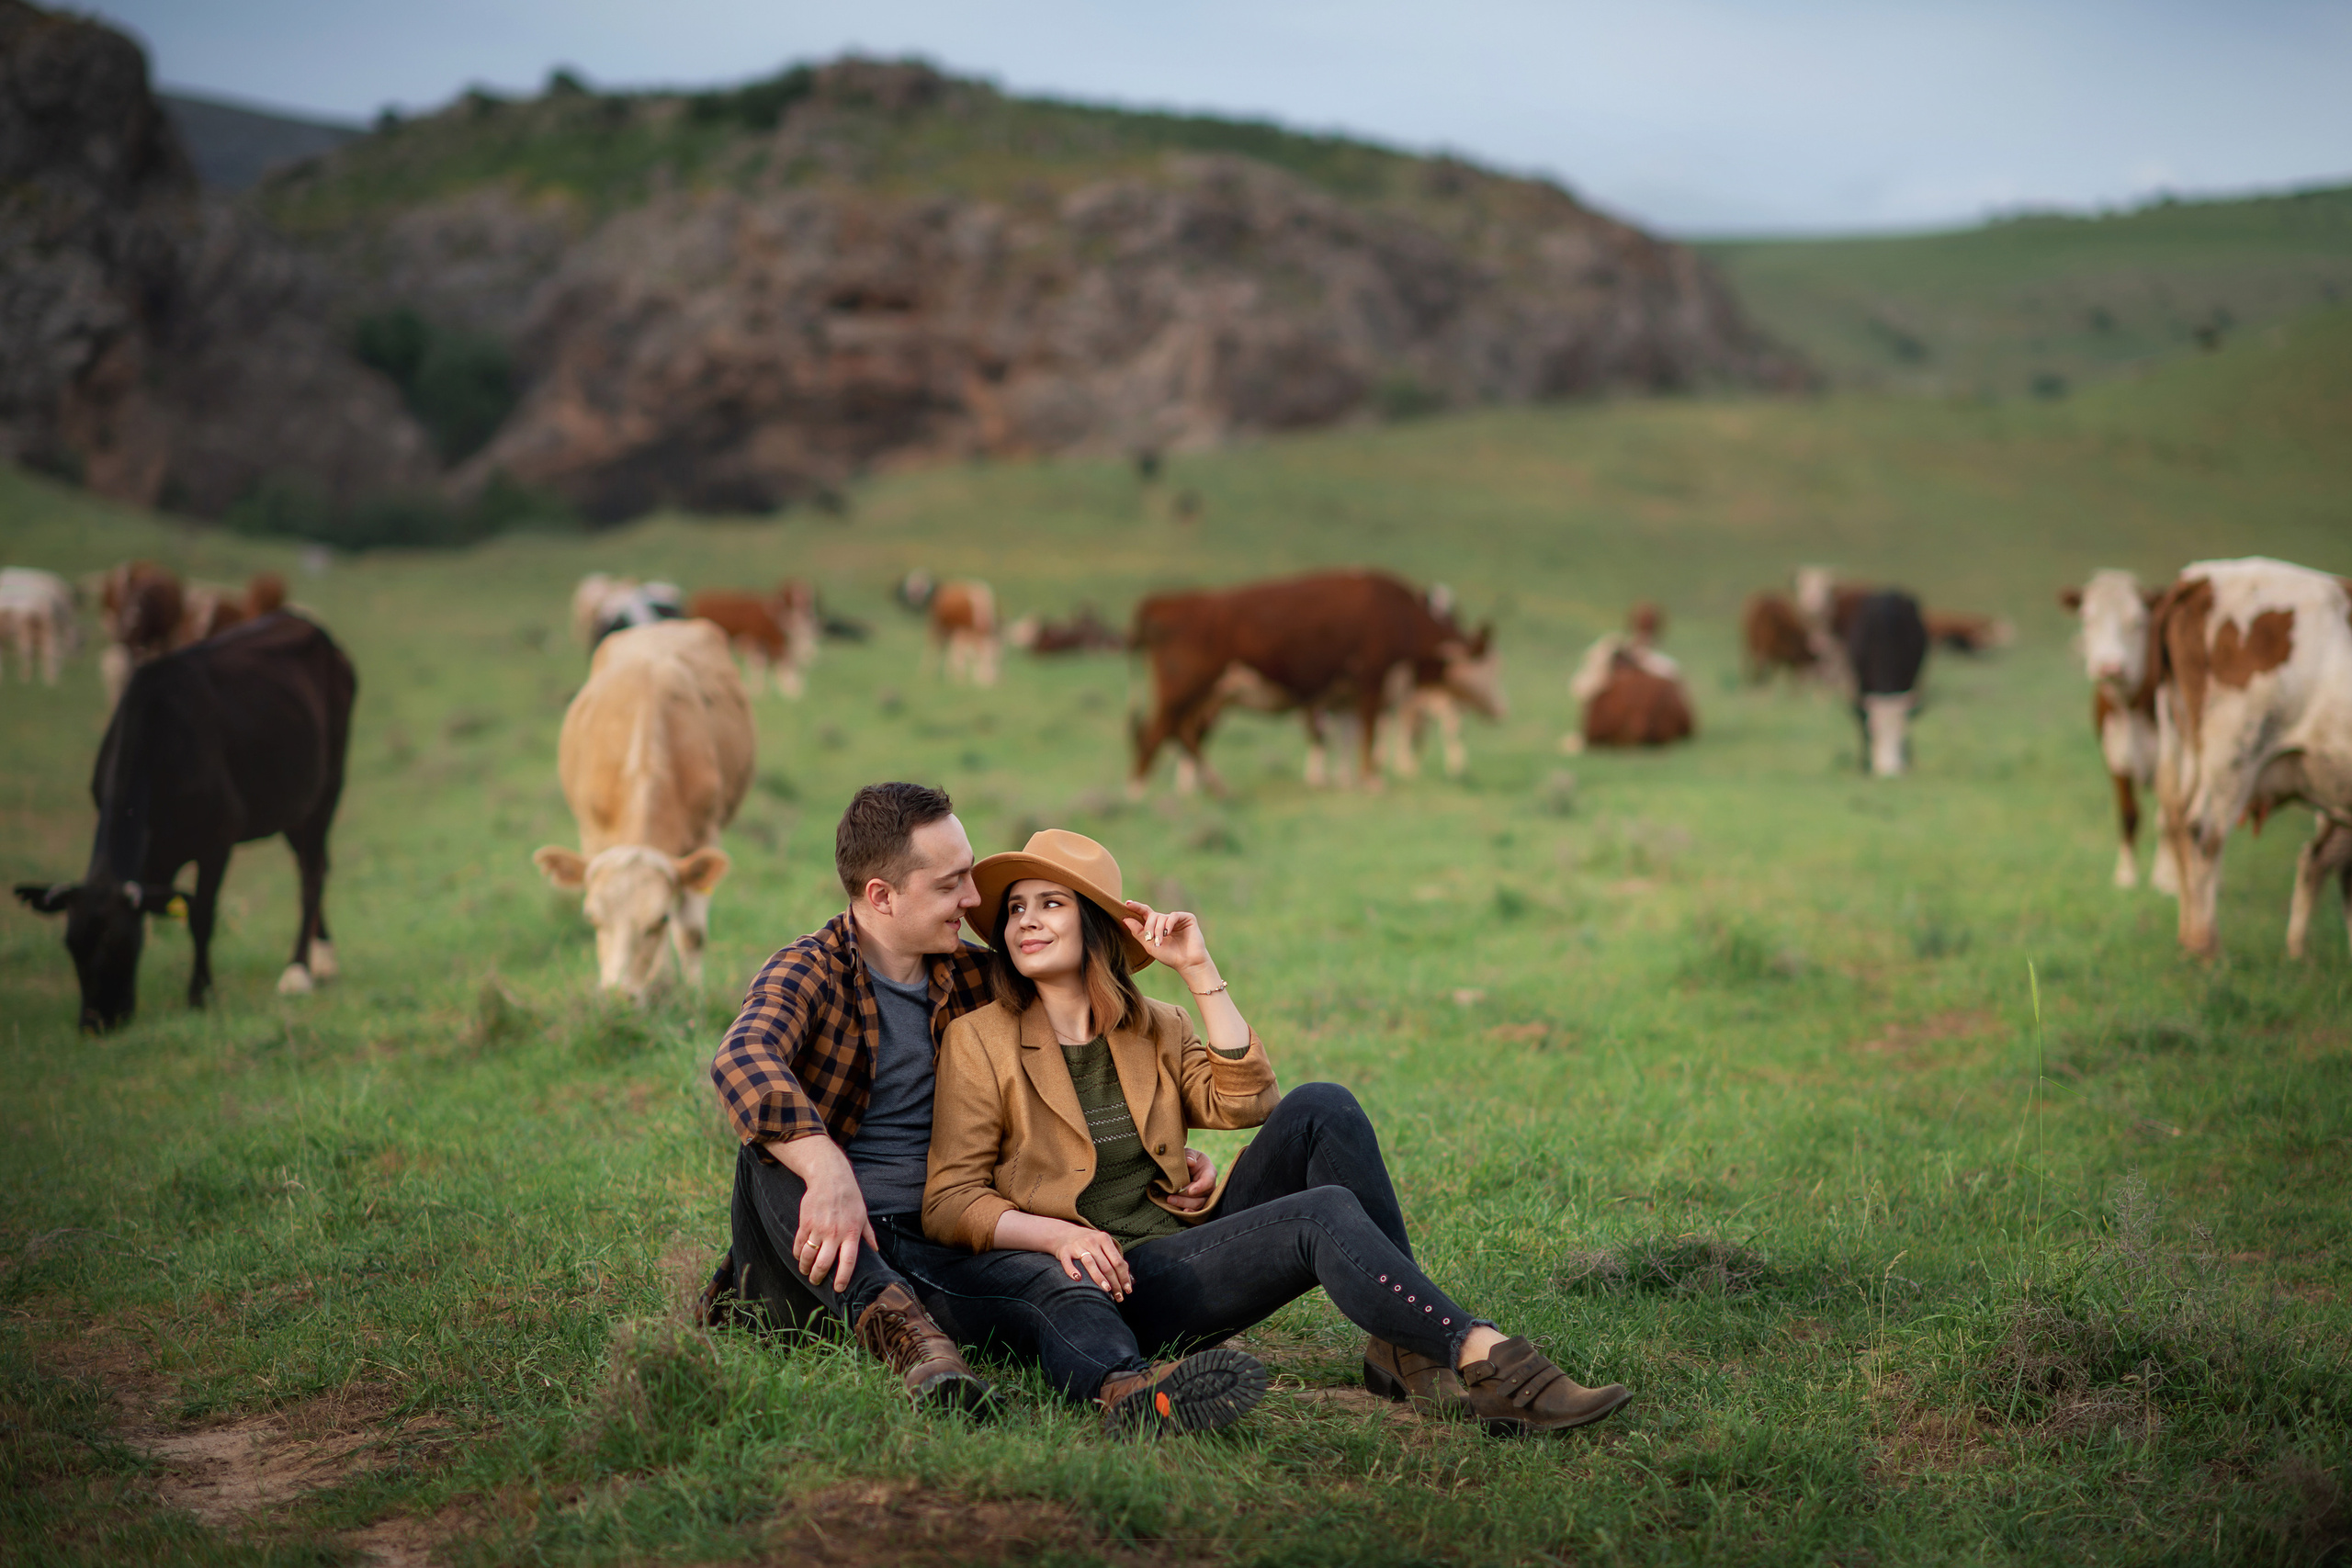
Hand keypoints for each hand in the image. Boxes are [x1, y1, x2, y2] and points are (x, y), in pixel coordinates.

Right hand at [767, 1136, 877, 1294]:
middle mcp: (835, 1233)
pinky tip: (799, 1257)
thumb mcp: (863, 1215)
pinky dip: (797, 1253)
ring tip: (806, 1271)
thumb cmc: (850, 1198)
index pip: (848, 1261)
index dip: (843, 1277)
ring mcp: (819, 1228)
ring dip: (805, 1267)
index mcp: (851, 1233)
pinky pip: (799, 1243)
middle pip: (824, 1263)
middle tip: (816, 1281)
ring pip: (808, 1256)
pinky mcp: (806, 1223)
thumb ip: (868, 1235)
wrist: (830, 1178)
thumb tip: (875, 1250)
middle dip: (818, 1277)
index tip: (839, 1288)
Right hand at [1048, 1223, 1131, 1299]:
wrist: (1064, 1234)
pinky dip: (1072, 1270)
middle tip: (1119, 1297)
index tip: (1128, 1290)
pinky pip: (1068, 1262)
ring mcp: (1077, 1246)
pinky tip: (1078, 1279)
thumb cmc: (1089, 1243)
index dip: (1124, 1277)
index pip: (1118, 1261)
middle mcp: (1091, 1241)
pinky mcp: (1064, 1251)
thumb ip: (1115, 1258)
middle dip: (1114, 1283)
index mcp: (1104, 1239)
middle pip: (1106, 1265)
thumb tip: (1130, 1280)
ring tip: (1106, 1289)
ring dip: (1099, 1277)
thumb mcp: (1103, 1244)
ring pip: (1090, 1263)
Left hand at [1122, 900, 1210, 974]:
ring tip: (1160, 942)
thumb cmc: (1169, 956)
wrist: (1187, 963)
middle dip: (1148, 927)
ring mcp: (1176, 919)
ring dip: (1158, 930)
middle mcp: (1166, 921)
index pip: (1144, 913)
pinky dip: (1168, 924)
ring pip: (1161, 917)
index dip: (1136, 907)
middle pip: (1151, 916)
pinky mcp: (1187, 918)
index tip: (1127, 903)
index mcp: (1156, 926)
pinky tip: (1167, 933)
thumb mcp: (1149, 945)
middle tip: (1150, 938)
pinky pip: (1173, 916)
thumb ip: (1137, 932)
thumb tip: (1125, 919)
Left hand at [1164, 1147, 1216, 1212]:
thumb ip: (1189, 1155)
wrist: (1184, 1167)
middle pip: (1202, 1196)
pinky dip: (1190, 1213)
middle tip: (1170, 1197)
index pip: (1209, 1180)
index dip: (1200, 1187)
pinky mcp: (1197, 1204)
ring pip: (1198, 1205)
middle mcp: (1209, 1186)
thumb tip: (1190, 1162)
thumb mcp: (1188, 1153)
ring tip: (1170, 1200)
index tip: (1190, 1190)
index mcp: (1209, 1171)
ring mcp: (1204, 1197)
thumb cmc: (1187, 1159)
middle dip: (1186, 1198)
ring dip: (1184, 1205)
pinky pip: (1196, 1211)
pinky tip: (1182, 1212)